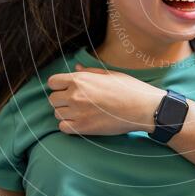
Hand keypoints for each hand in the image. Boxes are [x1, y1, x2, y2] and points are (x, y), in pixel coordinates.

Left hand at [47, 64, 163, 135]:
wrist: (142, 108)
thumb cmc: (128, 88)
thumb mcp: (109, 74)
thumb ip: (88, 71)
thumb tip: (75, 67)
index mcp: (80, 79)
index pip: (52, 82)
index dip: (58, 85)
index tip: (66, 88)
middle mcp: (75, 95)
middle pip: (52, 99)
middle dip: (61, 99)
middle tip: (75, 101)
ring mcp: (78, 112)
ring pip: (57, 114)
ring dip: (65, 113)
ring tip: (80, 112)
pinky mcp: (83, 128)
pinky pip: (63, 127)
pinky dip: (68, 126)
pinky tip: (80, 121)